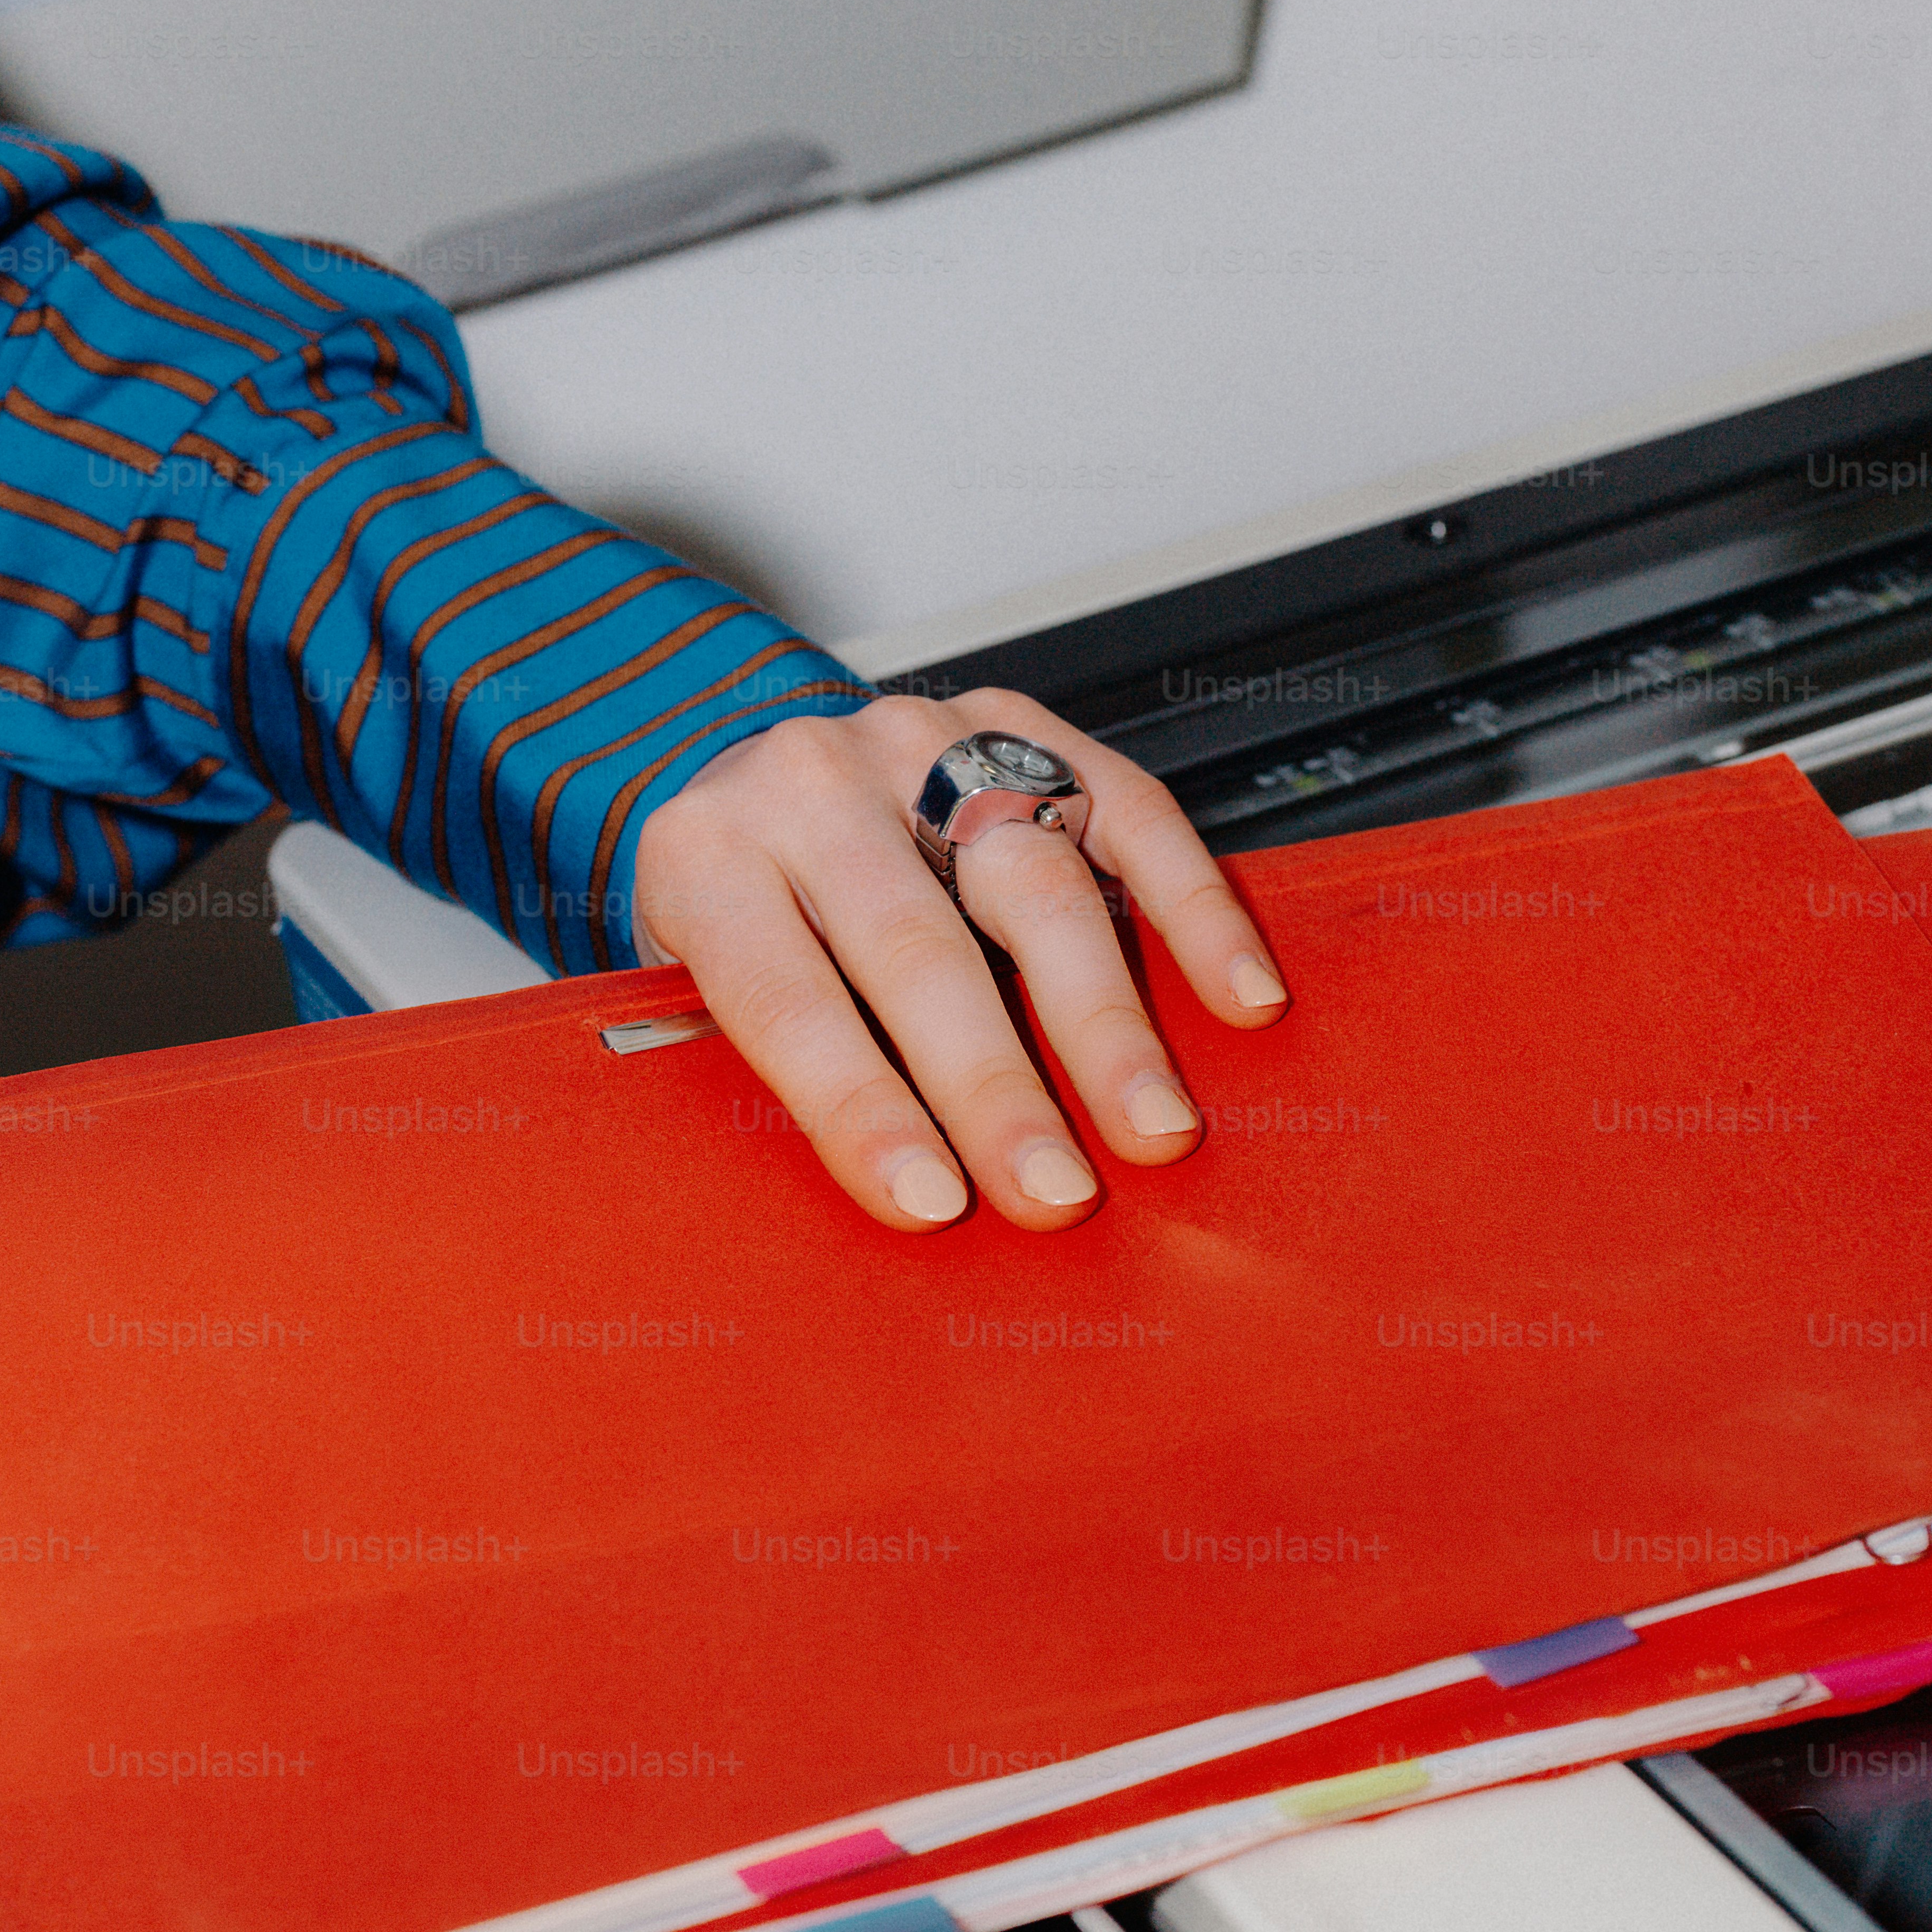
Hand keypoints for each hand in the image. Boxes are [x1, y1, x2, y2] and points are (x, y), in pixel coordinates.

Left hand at [629, 692, 1288, 1228]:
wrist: (749, 783)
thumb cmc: (739, 919)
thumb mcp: (693, 994)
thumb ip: (759, 1076)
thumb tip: (888, 1199)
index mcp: (706, 855)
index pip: (785, 996)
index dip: (860, 1107)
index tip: (931, 1203)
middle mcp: (811, 783)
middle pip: (917, 945)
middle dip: (996, 1085)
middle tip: (1056, 1192)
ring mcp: (922, 743)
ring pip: (1032, 880)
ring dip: (1104, 1018)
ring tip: (1153, 1125)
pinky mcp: (1018, 728)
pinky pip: (1127, 812)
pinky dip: (1192, 910)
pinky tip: (1238, 995)